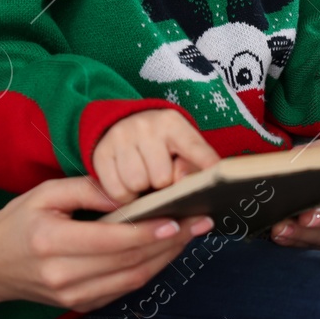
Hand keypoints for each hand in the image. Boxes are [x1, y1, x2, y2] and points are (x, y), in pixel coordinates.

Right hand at [0, 176, 213, 310]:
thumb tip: (128, 193)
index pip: (111, 240)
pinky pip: (122, 289)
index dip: (148, 232)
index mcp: (52, 242)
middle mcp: (63, 274)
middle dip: (169, 243)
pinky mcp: (78, 305)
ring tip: (189, 236)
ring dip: (165, 258)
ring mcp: (72, 296)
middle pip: (129, 262)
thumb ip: (88, 189)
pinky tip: (164, 252)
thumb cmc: (16, 222)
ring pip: (131, 279)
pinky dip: (147, 270)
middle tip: (199, 223)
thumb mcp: (45, 193)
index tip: (177, 220)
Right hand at [90, 108, 220, 204]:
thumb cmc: (161, 144)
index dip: (207, 164)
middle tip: (160, 179)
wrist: (123, 123)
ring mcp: (121, 137)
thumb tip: (188, 186)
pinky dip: (123, 195)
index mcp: (174, 123)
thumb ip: (192, 166)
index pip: (194, 148)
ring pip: (136, 186)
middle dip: (162, 186)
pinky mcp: (101, 152)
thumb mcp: (182, 147)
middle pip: (161, 179)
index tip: (218, 177)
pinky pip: (116, 190)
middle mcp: (146, 126)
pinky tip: (127, 183)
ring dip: (141, 192)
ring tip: (143, 180)